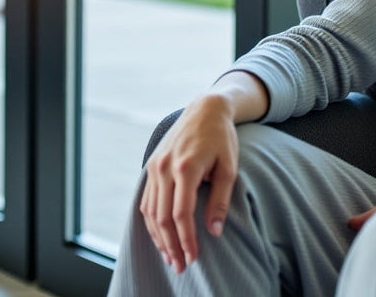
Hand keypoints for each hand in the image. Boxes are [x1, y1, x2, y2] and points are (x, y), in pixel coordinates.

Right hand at [139, 95, 239, 272]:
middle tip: (180, 266)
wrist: (204, 110)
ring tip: (170, 257)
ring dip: (159, 238)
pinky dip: (151, 223)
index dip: (187, 240)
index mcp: (186, 167)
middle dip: (171, 246)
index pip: (181, 214)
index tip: (194, 258)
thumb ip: (220, 200)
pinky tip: (160, 237)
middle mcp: (165, 167)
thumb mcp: (229, 168)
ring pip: (150, 212)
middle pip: (162, 217)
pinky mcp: (151, 167)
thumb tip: (215, 232)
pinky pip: (146, 201)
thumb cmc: (221, 139)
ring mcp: (154, 167)